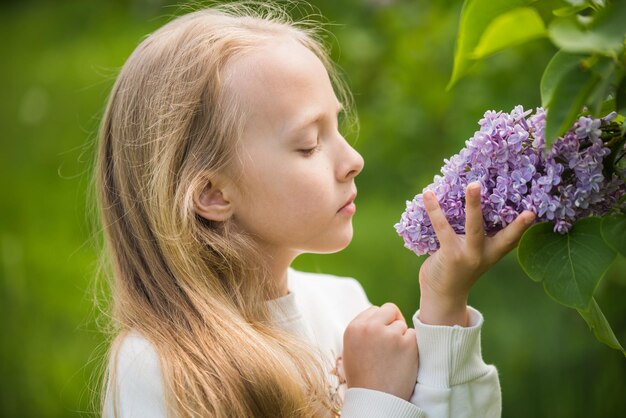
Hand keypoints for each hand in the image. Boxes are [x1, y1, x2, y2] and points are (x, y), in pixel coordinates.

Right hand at [343, 303, 417, 400]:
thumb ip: (362, 331)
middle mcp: (370, 327)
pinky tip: (403, 361)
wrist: (374, 401)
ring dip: (402, 337)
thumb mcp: (352, 350)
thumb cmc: (363, 378)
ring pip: (403, 325)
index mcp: (353, 328)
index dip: (380, 323)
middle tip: (393, 341)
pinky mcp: (407, 343)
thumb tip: (379, 317)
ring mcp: (389, 334)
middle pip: (390, 310)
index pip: (374, 310)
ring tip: (394, 358)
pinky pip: (414, 335)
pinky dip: (412, 346)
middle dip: (393, 322)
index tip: (381, 337)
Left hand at [419, 182, 535, 325]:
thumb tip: (462, 199)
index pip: (512, 238)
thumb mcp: (472, 252)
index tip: (533, 212)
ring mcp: (468, 255)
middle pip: (500, 230)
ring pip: (474, 226)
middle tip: (506, 191)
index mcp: (493, 252)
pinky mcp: (451, 255)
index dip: (522, 226)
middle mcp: (484, 253)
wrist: (442, 295)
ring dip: (473, 204)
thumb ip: (473, 234)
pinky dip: (434, 210)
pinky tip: (427, 195)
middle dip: (507, 212)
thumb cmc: (456, 268)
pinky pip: (443, 228)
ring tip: (473, 184)